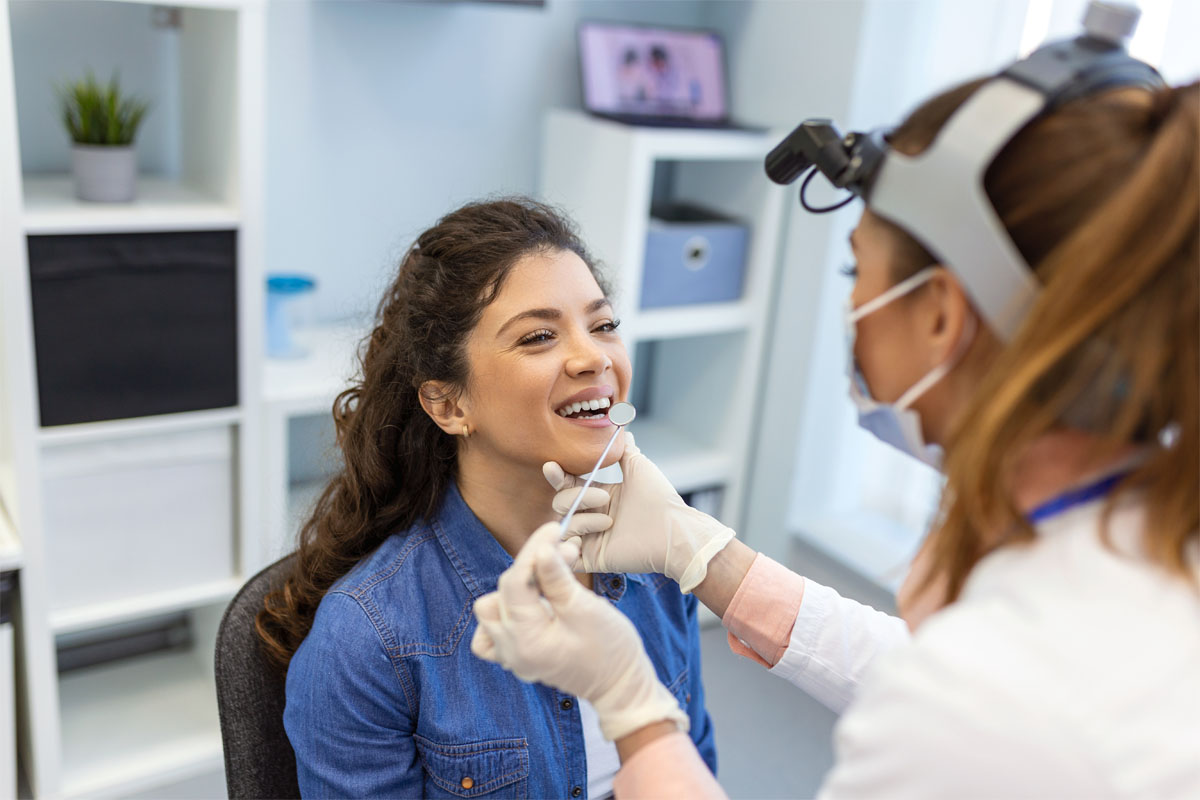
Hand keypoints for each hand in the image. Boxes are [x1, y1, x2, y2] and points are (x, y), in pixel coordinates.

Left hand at [471, 523, 688, 740]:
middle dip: (530, 567)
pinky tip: (530, 604)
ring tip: (550, 579)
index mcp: (525, 639)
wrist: (620, 685)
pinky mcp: (517, 655)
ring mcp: (510, 656)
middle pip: (502, 592)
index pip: (514, 581)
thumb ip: (556, 578)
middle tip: (565, 555)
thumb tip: (541, 549)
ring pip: (492, 610)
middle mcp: (510, 650)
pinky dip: (505, 614)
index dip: (534, 550)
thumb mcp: (585, 609)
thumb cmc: (609, 649)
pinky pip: (492, 634)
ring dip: (517, 588)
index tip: (555, 530)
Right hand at [544, 435, 735, 591]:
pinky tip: (585, 540)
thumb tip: (622, 429)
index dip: (557, 475)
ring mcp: (591, 538)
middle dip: (576, 497)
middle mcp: (593, 516)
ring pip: (563, 525)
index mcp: (600, 495)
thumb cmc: (660, 499)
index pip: (568, 484)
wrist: (674, 530)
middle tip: (605, 498)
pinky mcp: (593, 559)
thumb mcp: (639, 467)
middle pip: (561, 503)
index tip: (553, 466)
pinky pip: (565, 553)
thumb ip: (624, 450)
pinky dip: (568, 546)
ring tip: (610, 522)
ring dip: (583, 520)